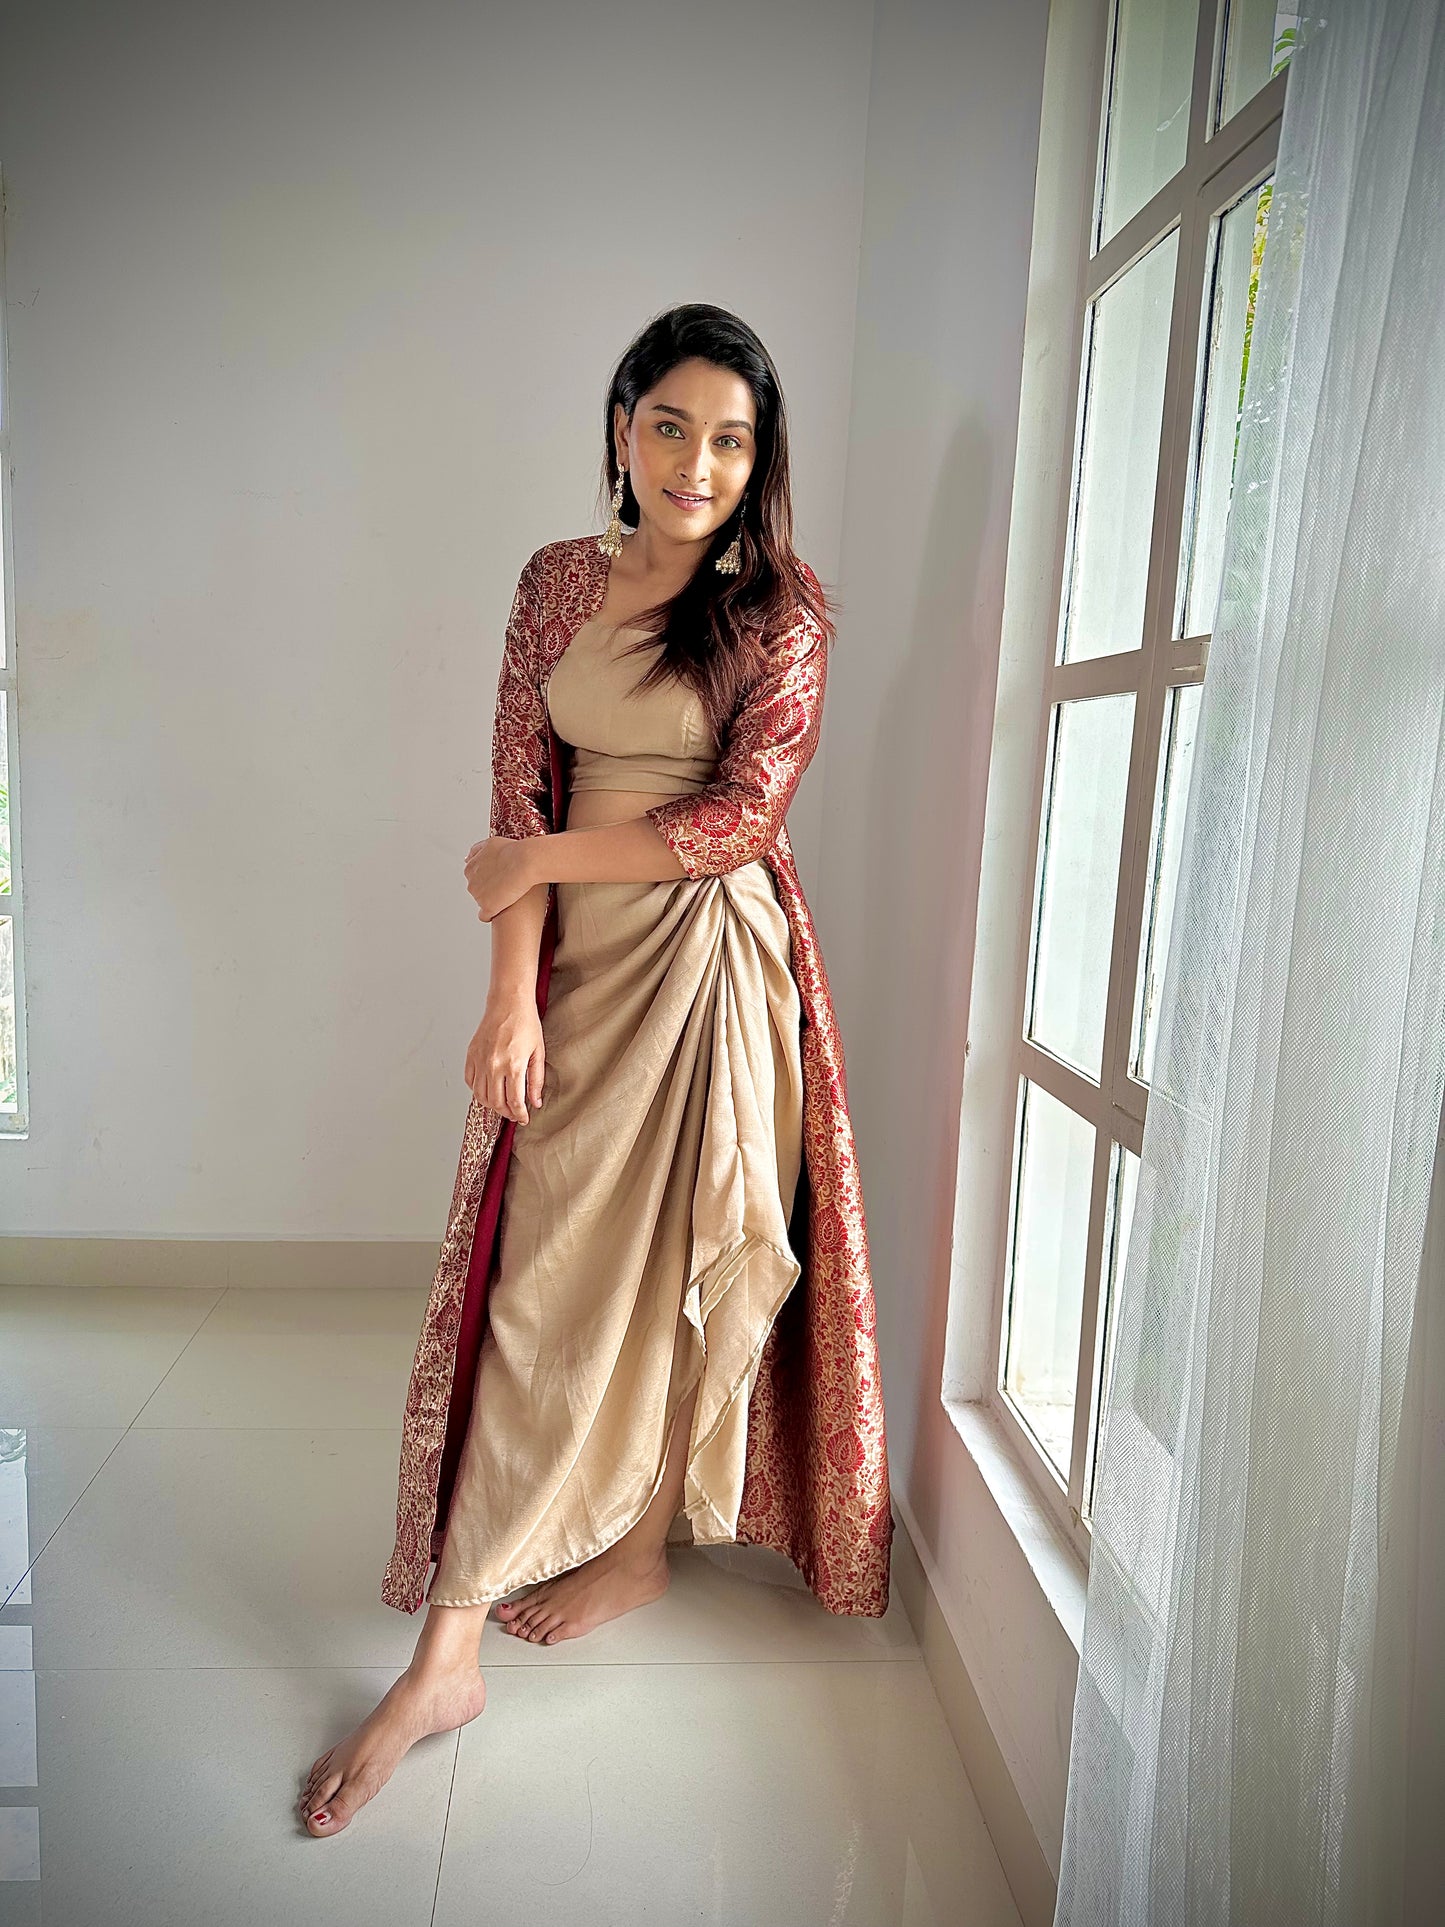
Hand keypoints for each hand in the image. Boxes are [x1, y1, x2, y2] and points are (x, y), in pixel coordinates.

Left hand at [464, 833, 539, 920]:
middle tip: (506, 886)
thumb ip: (477, 850)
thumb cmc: (513, 851)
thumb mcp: (491, 843)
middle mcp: (471, 883)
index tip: (500, 877)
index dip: (489, 878)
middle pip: (477, 890)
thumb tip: (467, 858)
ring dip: (493, 900)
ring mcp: (479, 896)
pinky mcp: (488, 907)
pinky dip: (491, 914)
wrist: (526, 861)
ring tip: (509, 896)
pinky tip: (501, 911)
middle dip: (489, 889)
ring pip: (482, 902)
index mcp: (470, 868)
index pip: (474, 877)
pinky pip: (485, 916)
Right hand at [464, 997, 544, 1122]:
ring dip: (492, 1105)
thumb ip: (536, 1080)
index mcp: (513, 1065)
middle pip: (496, 1102)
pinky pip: (470, 1081)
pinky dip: (477, 1090)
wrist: (508, 1003)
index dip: (520, 1114)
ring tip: (502, 1105)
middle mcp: (494, 1065)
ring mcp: (480, 1061)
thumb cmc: (525, 1023)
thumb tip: (535, 1102)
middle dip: (506, 1113)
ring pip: (481, 1095)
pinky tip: (488, 1090)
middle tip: (514, 1114)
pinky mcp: (471, 1055)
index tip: (523, 1118)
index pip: (514, 1101)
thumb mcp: (538, 1053)